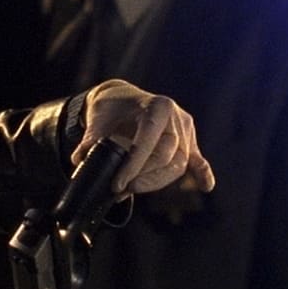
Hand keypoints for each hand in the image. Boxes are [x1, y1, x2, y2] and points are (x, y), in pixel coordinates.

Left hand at [71, 79, 214, 195]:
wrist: (121, 98)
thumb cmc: (111, 107)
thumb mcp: (98, 118)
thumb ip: (90, 139)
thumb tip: (80, 159)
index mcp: (157, 106)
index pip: (149, 139)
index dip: (134, 164)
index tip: (118, 183)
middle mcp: (176, 117)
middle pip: (168, 154)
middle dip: (144, 176)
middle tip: (120, 189)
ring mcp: (186, 131)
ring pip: (179, 163)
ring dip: (156, 182)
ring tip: (131, 190)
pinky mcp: (189, 143)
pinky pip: (197, 160)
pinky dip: (202, 173)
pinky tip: (207, 186)